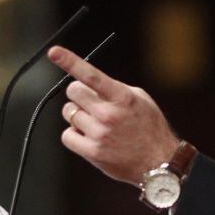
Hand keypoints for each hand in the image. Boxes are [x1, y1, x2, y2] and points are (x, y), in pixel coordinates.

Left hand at [47, 45, 178, 185]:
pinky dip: (74, 134)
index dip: (70, 61)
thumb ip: (114, 88)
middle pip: (73, 92)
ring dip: (78, 115)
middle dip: (79, 94)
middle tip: (90, 102)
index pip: (91, 75)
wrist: (159, 162)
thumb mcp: (140, 99)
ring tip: (95, 122)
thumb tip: (89, 82)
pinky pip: (67, 135)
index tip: (54, 52)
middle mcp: (109, 114)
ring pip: (69, 113)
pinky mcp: (93, 152)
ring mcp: (100, 134)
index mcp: (122, 97)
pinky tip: (88, 136)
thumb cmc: (150, 128)